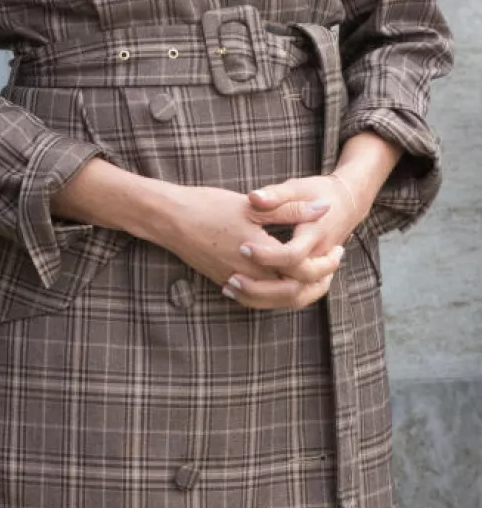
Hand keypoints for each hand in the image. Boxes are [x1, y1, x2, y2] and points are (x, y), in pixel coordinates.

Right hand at [151, 182, 338, 307]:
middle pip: (295, 294)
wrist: (170, 219)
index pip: (305, 271)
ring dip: (300, 292)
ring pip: (277, 302)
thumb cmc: (209, 207)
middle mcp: (250, 277)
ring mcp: (237, 284)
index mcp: (261, 256)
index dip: (325, 263)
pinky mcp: (225, 283)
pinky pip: (258, 300)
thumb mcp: (254, 205)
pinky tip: (282, 283)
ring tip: (315, 277)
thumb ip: (292, 210)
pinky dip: (276, 296)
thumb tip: (324, 207)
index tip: (337, 249)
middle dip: (319, 282)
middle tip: (331, 266)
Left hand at [224, 172, 362, 309]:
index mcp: (315, 235)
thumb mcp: (297, 187)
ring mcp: (319, 272)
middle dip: (261, 287)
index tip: (242, 248)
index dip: (267, 255)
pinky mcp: (313, 278)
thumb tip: (253, 197)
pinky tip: (242, 293)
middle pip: (294, 286)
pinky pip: (294, 298)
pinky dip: (271, 300)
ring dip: (263, 299)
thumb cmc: (317, 191)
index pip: (293, 255)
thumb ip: (275, 194)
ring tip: (230, 288)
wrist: (346, 204)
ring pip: (295, 298)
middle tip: (231, 278)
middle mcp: (319, 258)